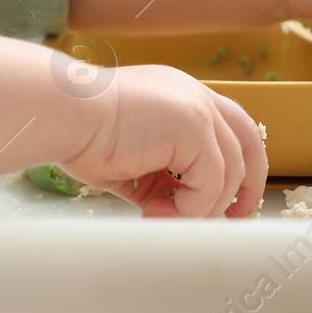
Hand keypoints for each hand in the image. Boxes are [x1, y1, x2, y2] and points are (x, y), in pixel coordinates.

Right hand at [58, 64, 266, 218]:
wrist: (65, 111)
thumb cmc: (80, 130)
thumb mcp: (130, 158)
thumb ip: (158, 176)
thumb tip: (171, 206)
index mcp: (178, 95)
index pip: (226, 127)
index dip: (236, 164)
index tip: (229, 199)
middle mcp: (193, 96)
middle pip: (246, 140)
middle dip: (247, 183)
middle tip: (233, 216)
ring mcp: (199, 110)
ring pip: (229, 173)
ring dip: (198, 208)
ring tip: (160, 217)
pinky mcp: (196, 128)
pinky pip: (211, 184)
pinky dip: (188, 208)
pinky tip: (154, 210)